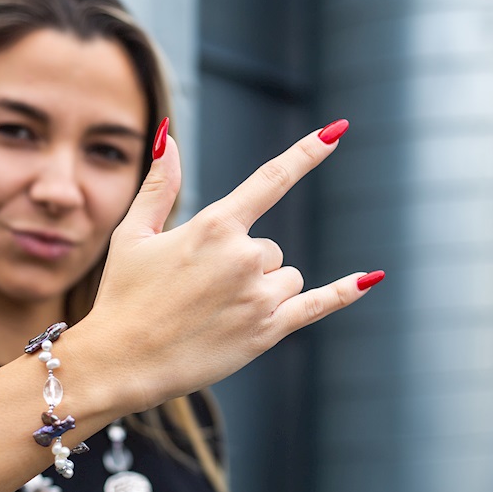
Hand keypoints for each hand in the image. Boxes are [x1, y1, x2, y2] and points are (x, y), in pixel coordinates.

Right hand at [81, 119, 382, 411]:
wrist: (121, 361)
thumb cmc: (121, 296)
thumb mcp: (133, 234)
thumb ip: (160, 185)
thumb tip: (170, 136)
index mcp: (213, 226)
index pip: (271, 179)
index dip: (307, 152)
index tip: (337, 130)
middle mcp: (244, 256)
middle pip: (270, 248)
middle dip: (243, 264)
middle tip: (199, 292)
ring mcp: (259, 295)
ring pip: (287, 277)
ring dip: (262, 288)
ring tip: (215, 312)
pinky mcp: (268, 331)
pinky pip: (318, 304)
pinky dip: (345, 291)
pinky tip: (371, 277)